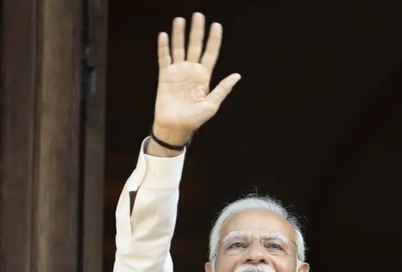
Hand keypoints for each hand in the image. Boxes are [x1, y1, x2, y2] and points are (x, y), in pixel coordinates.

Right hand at [152, 13, 240, 145]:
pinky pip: (164, 58)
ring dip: (179, 34)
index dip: (214, 40)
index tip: (217, 25)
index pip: (210, 54)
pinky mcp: (165, 76)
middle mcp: (191, 71)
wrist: (175, 127)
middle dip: (197, 31)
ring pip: (179, 48)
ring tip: (180, 20)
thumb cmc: (195, 119)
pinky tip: (164, 35)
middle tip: (199, 15)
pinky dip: (163, 47)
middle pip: (195, 46)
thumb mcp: (212, 104)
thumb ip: (223, 88)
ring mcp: (178, 72)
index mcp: (204, 77)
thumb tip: (237, 75)